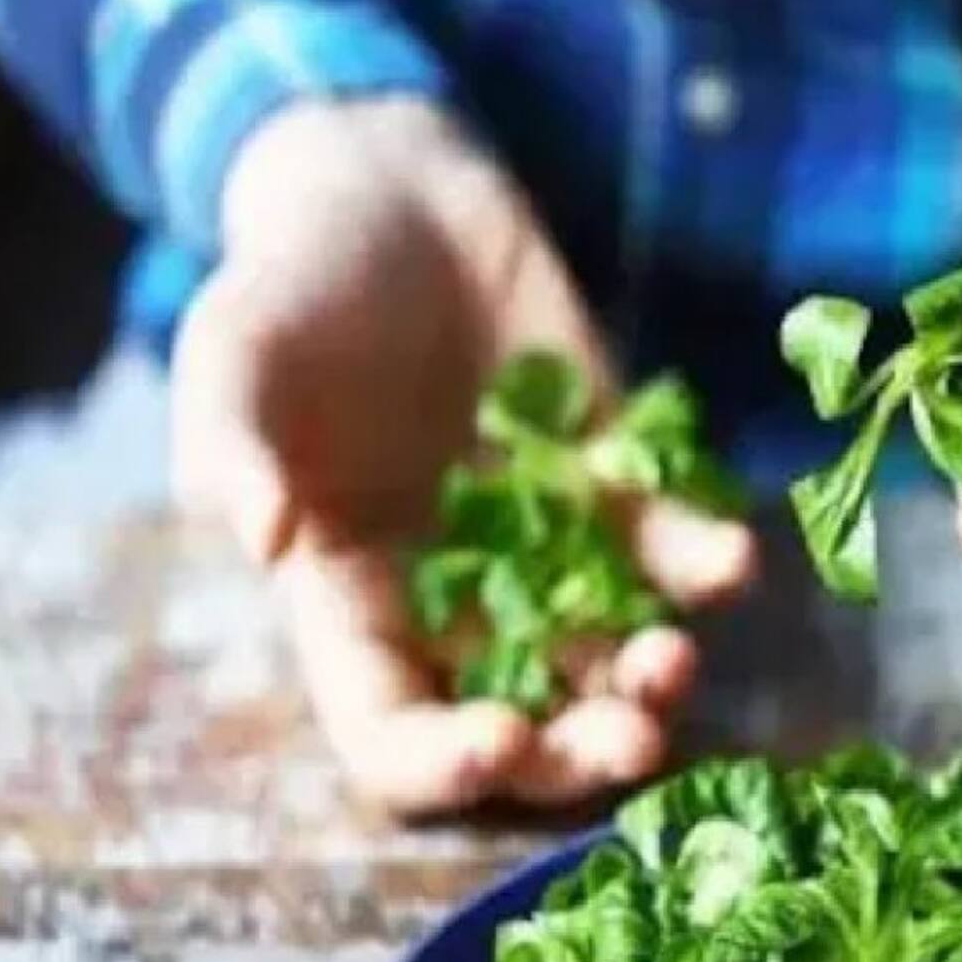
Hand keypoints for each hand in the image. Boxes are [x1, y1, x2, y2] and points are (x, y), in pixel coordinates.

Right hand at [173, 97, 755, 812]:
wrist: (390, 196)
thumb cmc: (290, 288)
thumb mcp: (233, 354)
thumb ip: (229, 445)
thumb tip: (264, 539)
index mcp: (351, 606)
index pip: (391, 735)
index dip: (443, 765)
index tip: (498, 742)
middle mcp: (457, 603)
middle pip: (524, 725)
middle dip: (575, 752)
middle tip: (630, 738)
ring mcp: (547, 548)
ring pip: (608, 657)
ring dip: (652, 681)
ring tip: (675, 658)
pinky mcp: (616, 481)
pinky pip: (671, 546)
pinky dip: (706, 566)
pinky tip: (733, 561)